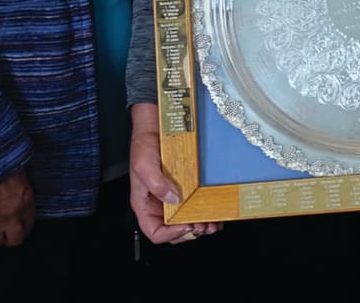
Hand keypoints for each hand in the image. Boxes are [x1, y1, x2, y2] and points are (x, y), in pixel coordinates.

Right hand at [0, 172, 34, 246]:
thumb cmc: (2, 160)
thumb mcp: (19, 172)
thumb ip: (20, 186)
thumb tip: (17, 189)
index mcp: (25, 202)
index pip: (28, 225)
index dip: (23, 227)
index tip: (19, 226)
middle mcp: (11, 215)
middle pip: (14, 240)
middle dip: (9, 238)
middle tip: (5, 234)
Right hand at [128, 104, 220, 245]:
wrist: (157, 125)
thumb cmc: (144, 144)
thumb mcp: (143, 163)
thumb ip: (155, 183)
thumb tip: (174, 198)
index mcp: (146, 204)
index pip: (155, 231)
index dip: (169, 234)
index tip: (184, 225)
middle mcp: (160, 204)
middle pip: (174, 230)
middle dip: (190, 232)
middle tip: (203, 226)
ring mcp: (175, 198)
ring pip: (188, 222)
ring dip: (202, 226)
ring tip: (212, 223)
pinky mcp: (188, 189)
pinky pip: (198, 206)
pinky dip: (208, 213)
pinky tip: (216, 213)